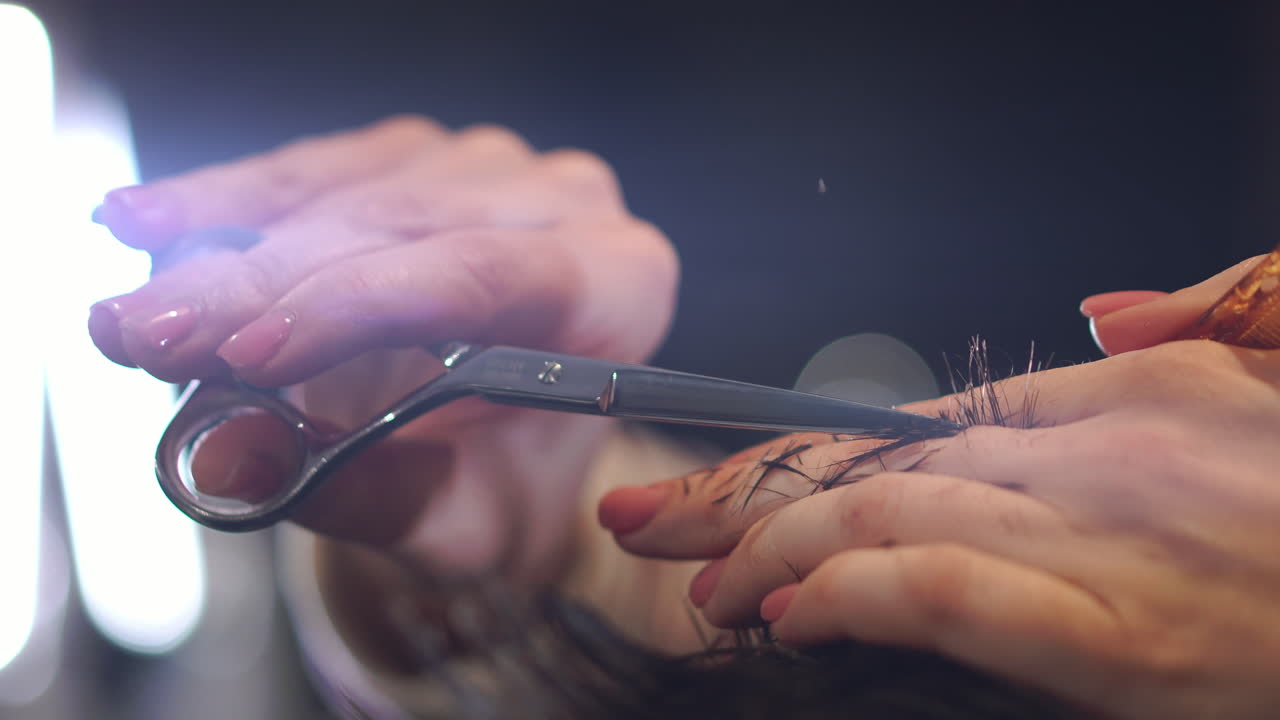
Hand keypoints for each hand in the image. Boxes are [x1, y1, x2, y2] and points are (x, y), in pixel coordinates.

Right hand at [89, 116, 677, 579]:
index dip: (359, 307)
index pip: (485, 277)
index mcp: (617, 285)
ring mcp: (487, 167)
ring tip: (130, 312)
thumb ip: (361, 493)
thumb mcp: (457, 524)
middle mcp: (562, 204)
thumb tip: (226, 458)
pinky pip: (308, 171)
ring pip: (340, 189)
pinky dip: (222, 205)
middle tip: (146, 337)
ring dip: (221, 248)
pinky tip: (145, 225)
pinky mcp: (414, 155)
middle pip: (398, 229)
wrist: (512, 458)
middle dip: (259, 287)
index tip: (249, 353)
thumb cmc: (505, 490)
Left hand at [600, 258, 1279, 718]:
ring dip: (769, 547)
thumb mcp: (1270, 382)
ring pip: (882, 515)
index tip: (716, 477)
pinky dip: (850, 591)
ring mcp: (1103, 542)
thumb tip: (1096, 313)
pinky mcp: (1122, 639)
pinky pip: (945, 590)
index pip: (913, 425)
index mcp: (1119, 400)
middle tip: (649, 520)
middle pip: (870, 465)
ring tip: (704, 584)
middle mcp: (1094, 456)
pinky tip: (789, 610)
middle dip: (742, 496)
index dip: (798, 453)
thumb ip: (1179, 335)